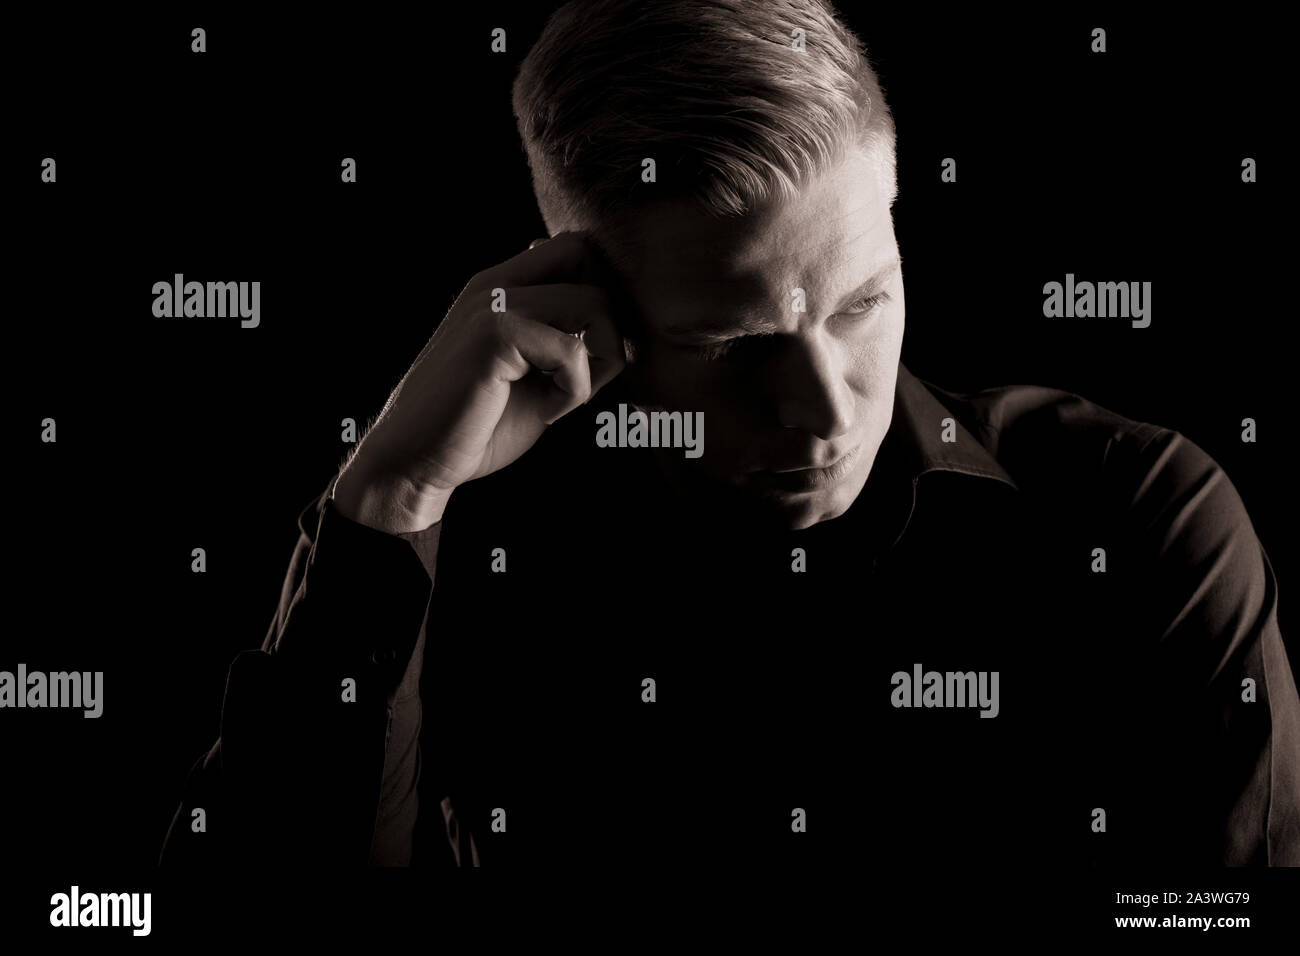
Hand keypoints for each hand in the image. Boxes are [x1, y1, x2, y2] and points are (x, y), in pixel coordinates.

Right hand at [333, 232, 626, 532]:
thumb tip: (618, 327)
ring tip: (562, 398)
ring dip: (599, 362)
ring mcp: (493, 304)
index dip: (600, 296)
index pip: (575, 249)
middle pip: (588, 257)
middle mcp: (496, 283)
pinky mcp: (493, 335)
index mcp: (502, 286)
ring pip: (595, 304)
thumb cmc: (478, 426)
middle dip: (608, 319)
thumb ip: (565, 342)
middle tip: (585, 374)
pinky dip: (575, 392)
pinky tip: (547, 413)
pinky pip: (573, 350)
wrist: (415, 462)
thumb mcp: (534, 375)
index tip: (589, 356)